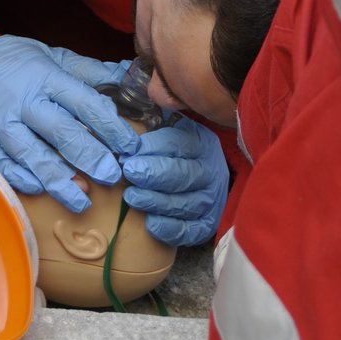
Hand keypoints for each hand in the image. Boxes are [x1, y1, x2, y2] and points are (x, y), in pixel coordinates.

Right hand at [0, 34, 139, 212]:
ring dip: (60, 179)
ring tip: (82, 198)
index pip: (85, 103)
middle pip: (62, 132)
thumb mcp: (49, 55)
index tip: (130, 146)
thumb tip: (127, 77)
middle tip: (112, 176)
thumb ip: (87, 71)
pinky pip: (4, 165)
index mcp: (45, 77)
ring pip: (33, 155)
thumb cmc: (8, 60)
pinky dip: (24, 179)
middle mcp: (24, 101)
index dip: (110, 127)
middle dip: (91, 157)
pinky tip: (42, 188)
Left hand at [121, 118, 229, 246]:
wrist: (206, 180)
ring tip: (132, 198)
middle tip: (129, 173)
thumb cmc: (177, 152)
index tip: (130, 152)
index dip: (153, 147)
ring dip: (156, 201)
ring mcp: (211, 199)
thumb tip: (140, 108)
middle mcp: (210, 171)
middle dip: (154, 174)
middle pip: (183, 174)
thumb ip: (157, 119)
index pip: (180, 144)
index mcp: (202, 144)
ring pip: (185, 203)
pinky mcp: (207, 223)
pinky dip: (170, 229)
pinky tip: (150, 223)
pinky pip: (190, 230)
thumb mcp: (172, 129)